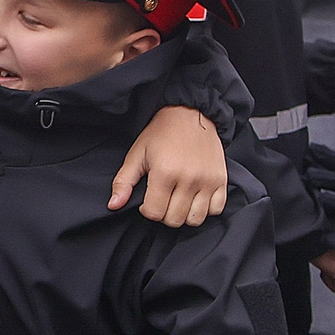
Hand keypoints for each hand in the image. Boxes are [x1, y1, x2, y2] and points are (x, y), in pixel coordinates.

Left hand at [111, 105, 227, 226]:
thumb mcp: (136, 154)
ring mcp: (208, 180)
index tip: (148, 200)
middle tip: (163, 199)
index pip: (154, 213)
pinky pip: (216, 209)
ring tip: (178, 200)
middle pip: (174, 220)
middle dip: (164, 214)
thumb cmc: (161, 134)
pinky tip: (195, 198)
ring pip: (195, 219)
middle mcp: (189, 178)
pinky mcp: (221, 179)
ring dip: (184, 215)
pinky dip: (205, 209)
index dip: (147, 210)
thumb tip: (113, 205)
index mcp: (165, 172)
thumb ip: (123, 182)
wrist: (190, 114)